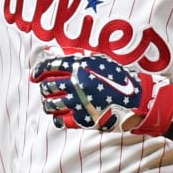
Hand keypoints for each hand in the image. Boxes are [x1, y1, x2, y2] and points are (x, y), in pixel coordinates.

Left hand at [31, 50, 172, 131]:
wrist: (138, 99)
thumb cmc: (117, 77)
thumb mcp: (97, 60)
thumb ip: (74, 57)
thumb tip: (50, 51)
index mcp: (80, 67)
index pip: (49, 67)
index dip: (38, 72)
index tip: (34, 76)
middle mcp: (77, 84)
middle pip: (47, 87)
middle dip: (44, 88)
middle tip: (47, 90)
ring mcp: (79, 103)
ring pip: (50, 105)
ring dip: (48, 104)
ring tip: (51, 103)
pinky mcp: (84, 120)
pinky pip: (60, 121)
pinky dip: (57, 118)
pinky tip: (61, 116)